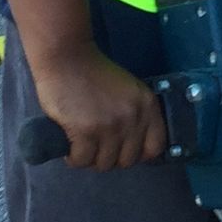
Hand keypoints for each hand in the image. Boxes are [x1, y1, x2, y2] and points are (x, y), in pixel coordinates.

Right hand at [29, 42, 166, 170]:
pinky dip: (74, 159)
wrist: (65, 57)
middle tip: (97, 149)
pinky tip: (70, 149)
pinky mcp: (86, 131)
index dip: (139, 155)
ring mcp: (110, 126)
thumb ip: (135, 113)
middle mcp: (133, 117)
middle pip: (127, 160)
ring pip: (104, 163)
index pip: (155, 147)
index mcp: (147, 105)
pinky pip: (82, 160)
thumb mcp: (127, 89)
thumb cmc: (92, 72)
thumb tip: (132, 146)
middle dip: (111, 158)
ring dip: (91, 159)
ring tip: (82, 149)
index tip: (124, 153)